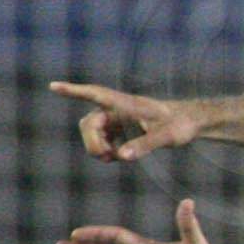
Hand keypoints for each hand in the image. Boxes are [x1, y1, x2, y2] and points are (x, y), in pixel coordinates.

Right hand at [50, 81, 204, 163]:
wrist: (190, 122)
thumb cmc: (181, 125)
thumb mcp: (167, 137)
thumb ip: (145, 145)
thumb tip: (121, 156)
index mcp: (128, 104)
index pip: (97, 94)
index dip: (74, 91)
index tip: (53, 86)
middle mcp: (119, 109)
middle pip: (89, 122)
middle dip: (92, 141)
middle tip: (107, 156)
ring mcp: (118, 118)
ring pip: (92, 131)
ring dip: (96, 146)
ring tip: (112, 157)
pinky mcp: (120, 127)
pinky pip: (101, 138)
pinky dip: (104, 149)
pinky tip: (117, 155)